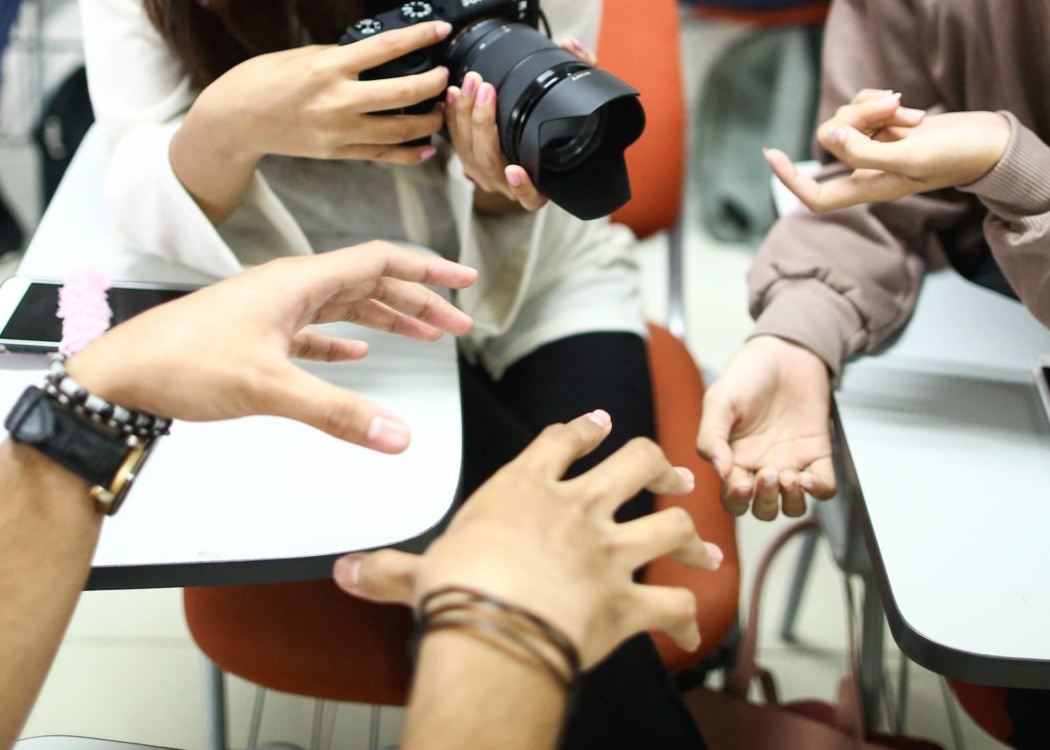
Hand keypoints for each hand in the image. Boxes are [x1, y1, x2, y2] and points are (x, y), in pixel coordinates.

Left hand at [64, 241, 475, 451]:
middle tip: (459, 323)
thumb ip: (337, 413)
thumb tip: (399, 436)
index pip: (378, 260)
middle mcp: (286, 288)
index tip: (464, 278)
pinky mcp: (254, 338)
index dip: (426, 269)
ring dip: (385, 319)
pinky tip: (358, 359)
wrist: (120, 377)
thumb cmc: (182, 364)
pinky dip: (343, 343)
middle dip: (416, 301)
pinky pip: (313, 332)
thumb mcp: (268, 388)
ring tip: (425, 336)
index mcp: (295, 282)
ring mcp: (268, 312)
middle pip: (367, 282)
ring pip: (342, 307)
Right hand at [187, 20, 452, 167]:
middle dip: (435, 83)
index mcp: (329, 66)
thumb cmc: (264, 80)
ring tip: (440, 109)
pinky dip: (410, 153)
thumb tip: (380, 56)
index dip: (421, 36)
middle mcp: (337, 100)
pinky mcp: (336, 152)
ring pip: (402, 130)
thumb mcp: (304, 55)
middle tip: (445, 74)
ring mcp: (338, 131)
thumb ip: (343, 57)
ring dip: (430, 120)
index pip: (388, 47)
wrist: (233, 119)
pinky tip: (426, 147)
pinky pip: (383, 155)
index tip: (442, 29)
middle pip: (405, 92)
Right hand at [334, 411, 720, 665]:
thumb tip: (346, 569)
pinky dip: (685, 616)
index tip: (598, 423)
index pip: (560, 443)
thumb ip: (388, 569)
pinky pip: (670, 605)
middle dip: (658, 465)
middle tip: (672, 473)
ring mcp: (609, 553)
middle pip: (635, 463)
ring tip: (703, 545)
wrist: (494, 627)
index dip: (582, 430)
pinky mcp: (628, 602)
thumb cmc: (457, 590)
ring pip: (670, 527)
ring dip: (691, 537)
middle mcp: (576, 511)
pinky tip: (689, 627)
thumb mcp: (417, 571)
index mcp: (526, 489)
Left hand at [448, 35, 594, 212]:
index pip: (531, 196)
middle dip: (483, 123)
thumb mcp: (579, 101)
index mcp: (540, 186)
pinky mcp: (469, 161)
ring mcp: (487, 176)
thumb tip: (572, 45)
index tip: (515, 169)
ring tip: (469, 85)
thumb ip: (583, 72)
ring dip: (465, 116)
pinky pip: (456, 142)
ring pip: (468, 152)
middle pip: (489, 161)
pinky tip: (453, 96)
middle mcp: (510, 186)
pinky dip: (453, 118)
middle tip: (485, 89)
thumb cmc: (559, 125)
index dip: (523, 186)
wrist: (539, 146)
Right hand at [698, 335, 834, 520]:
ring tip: (789, 476)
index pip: (733, 499)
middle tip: (768, 474)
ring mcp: (791, 463)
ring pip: (792, 506)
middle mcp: (762, 467)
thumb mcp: (720, 400)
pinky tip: (808, 476)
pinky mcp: (818, 454)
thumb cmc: (748, 373)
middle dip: (764, 501)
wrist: (786, 352)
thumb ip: (711, 436)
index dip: (736, 499)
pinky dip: (818, 490)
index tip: (740, 482)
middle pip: (762, 509)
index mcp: (734, 459)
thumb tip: (720, 472)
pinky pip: (823, 487)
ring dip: (790, 501)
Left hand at [765, 89, 1009, 213]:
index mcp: (872, 188)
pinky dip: (881, 101)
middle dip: (858, 117)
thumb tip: (830, 138)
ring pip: (848, 118)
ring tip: (910, 112)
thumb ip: (868, 152)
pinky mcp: (888, 126)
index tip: (771, 155)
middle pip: (833, 139)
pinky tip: (909, 108)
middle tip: (896, 108)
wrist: (990, 141)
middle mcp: (869, 169)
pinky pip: (865, 106)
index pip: (819, 195)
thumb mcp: (912, 157)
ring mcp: (878, 146)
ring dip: (875, 107)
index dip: (792, 180)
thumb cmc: (957, 156)